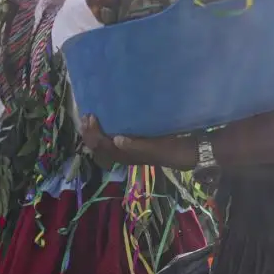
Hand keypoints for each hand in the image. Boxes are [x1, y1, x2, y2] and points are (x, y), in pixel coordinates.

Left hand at [80, 114, 199, 167]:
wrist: (188, 151)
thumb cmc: (173, 148)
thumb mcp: (156, 147)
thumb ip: (136, 146)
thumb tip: (117, 140)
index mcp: (127, 156)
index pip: (103, 146)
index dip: (94, 133)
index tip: (92, 116)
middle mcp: (124, 156)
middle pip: (99, 147)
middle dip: (89, 134)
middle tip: (85, 116)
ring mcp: (128, 150)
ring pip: (104, 144)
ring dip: (94, 133)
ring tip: (89, 119)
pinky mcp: (134, 144)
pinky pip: (112, 139)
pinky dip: (104, 131)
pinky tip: (105, 121)